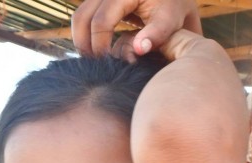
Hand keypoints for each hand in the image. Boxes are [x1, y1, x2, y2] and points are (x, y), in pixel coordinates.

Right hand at [71, 0, 200, 56]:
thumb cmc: (173, 9)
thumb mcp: (170, 21)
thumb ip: (156, 34)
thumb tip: (138, 50)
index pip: (102, 21)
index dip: (101, 45)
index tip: (108, 65)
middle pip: (82, 17)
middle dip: (85, 44)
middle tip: (95, 67)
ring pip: (79, 16)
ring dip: (82, 40)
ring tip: (94, 62)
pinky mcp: (99, 0)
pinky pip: (84, 16)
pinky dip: (85, 34)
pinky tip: (95, 52)